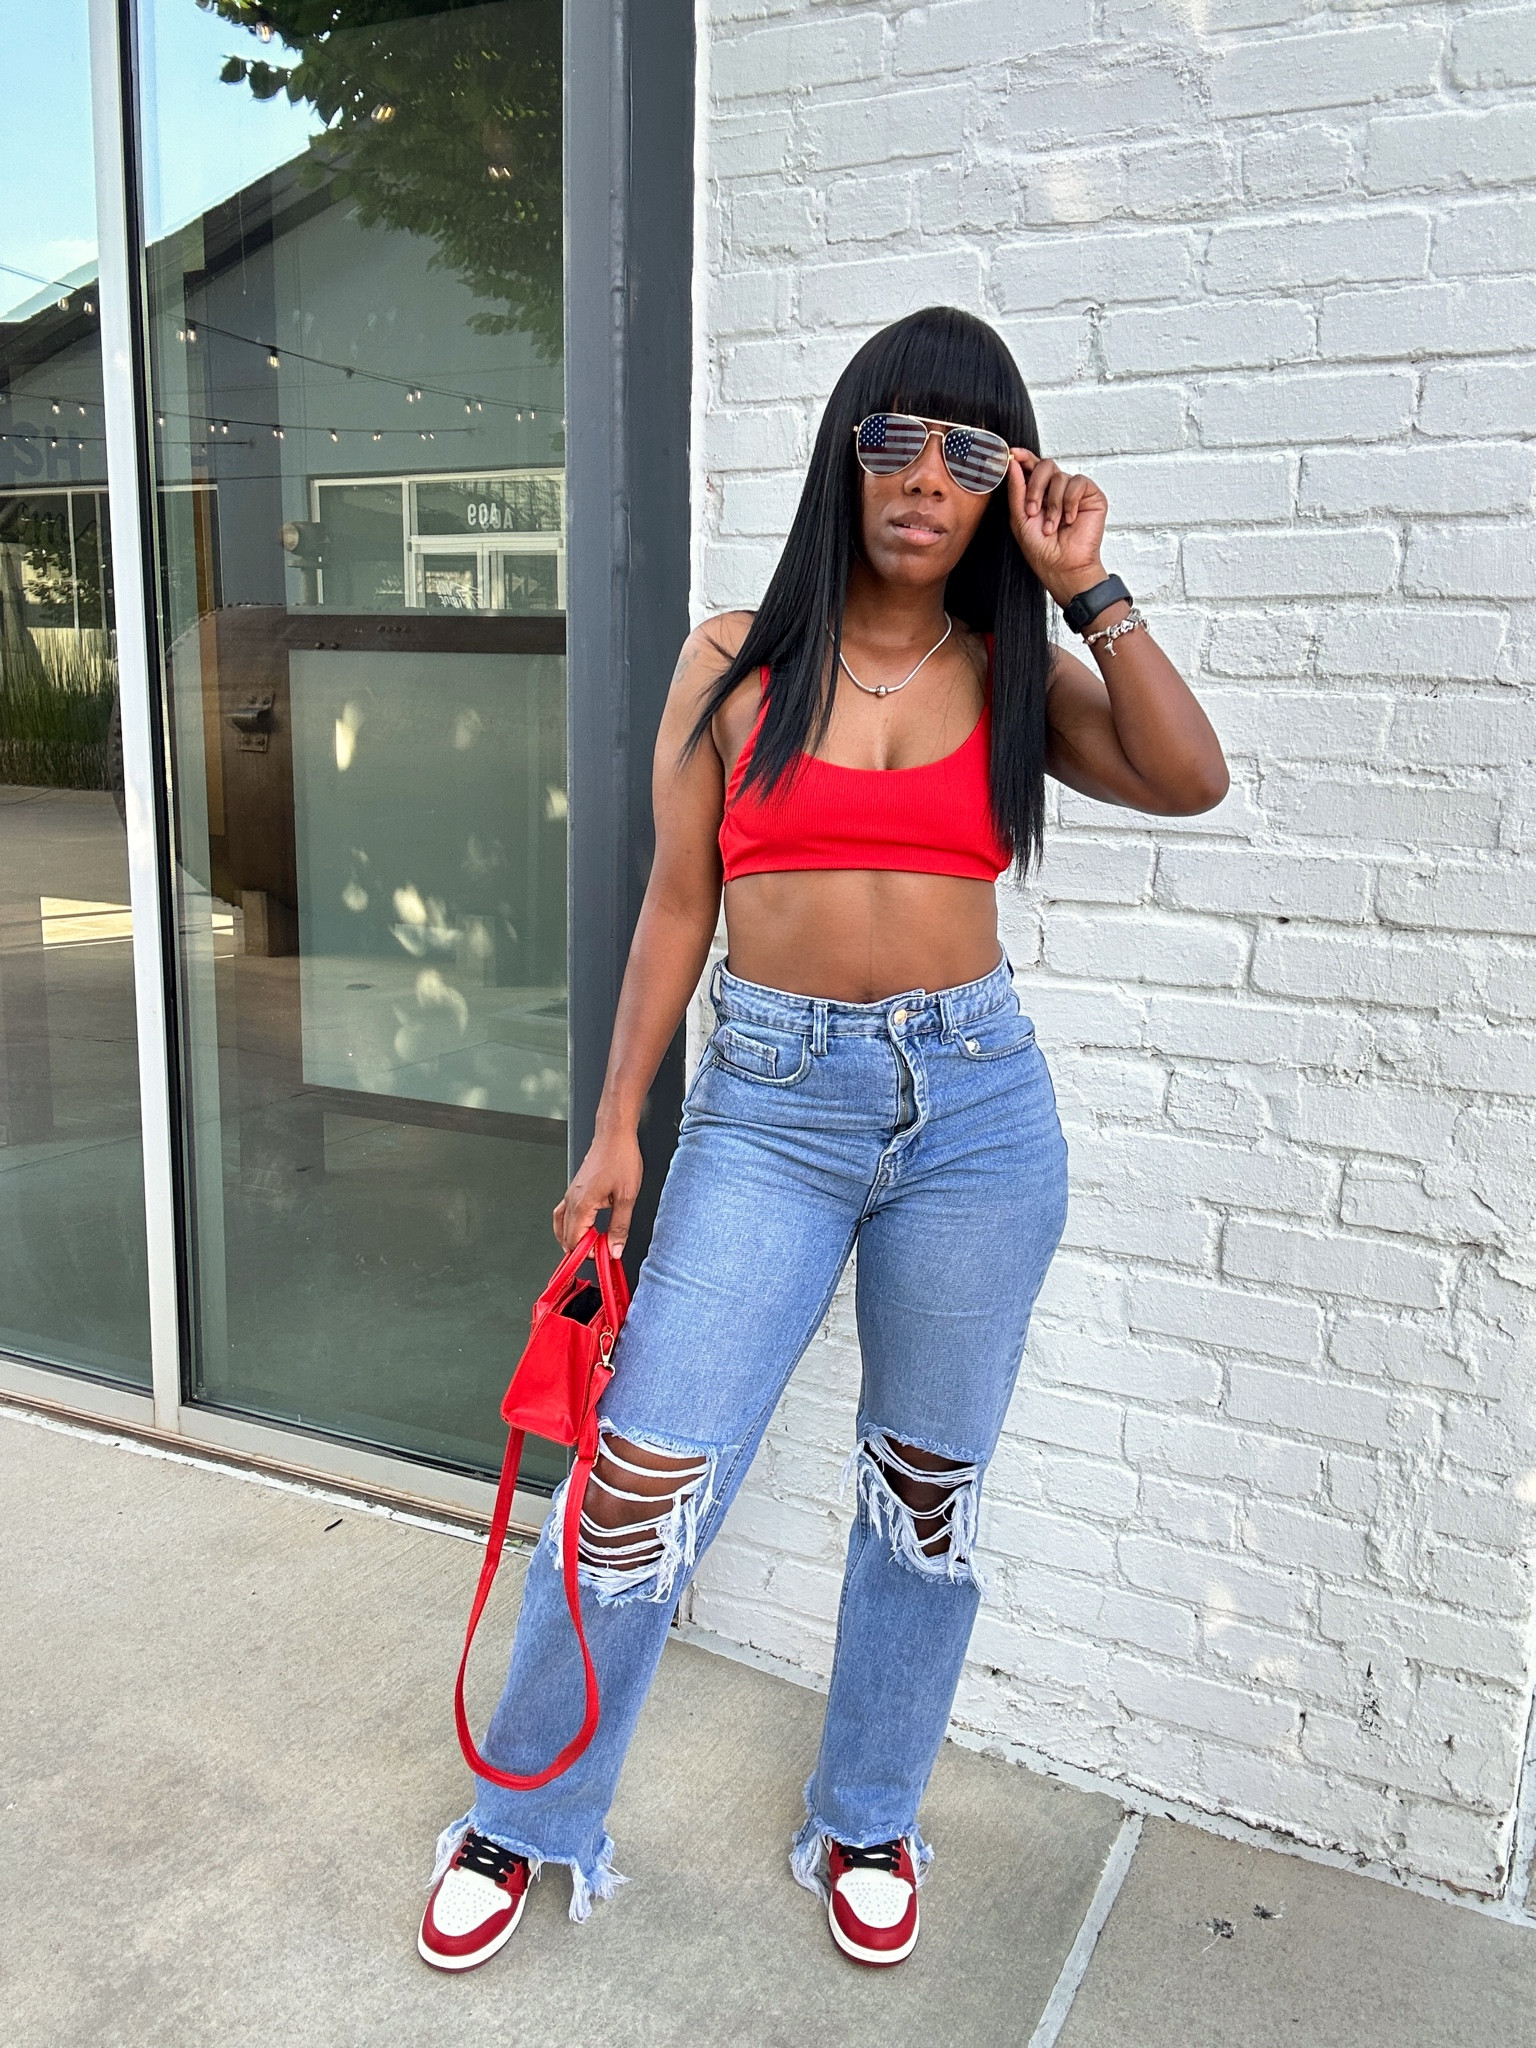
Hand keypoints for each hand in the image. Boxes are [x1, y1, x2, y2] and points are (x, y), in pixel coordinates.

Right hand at [554, 1126, 643, 1255]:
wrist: (614, 1135)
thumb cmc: (620, 1158)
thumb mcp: (626, 1196)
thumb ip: (620, 1226)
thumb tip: (614, 1249)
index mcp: (582, 1204)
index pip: (575, 1241)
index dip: (588, 1254)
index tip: (604, 1256)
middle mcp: (572, 1200)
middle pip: (565, 1237)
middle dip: (581, 1250)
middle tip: (601, 1252)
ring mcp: (571, 1194)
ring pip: (561, 1225)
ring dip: (573, 1239)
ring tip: (590, 1246)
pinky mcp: (575, 1189)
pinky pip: (563, 1213)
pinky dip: (570, 1226)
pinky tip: (583, 1228)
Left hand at [1006, 450, 1109, 606]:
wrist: (1063, 567)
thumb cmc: (1042, 549)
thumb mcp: (1020, 518)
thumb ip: (1016, 489)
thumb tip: (1013, 462)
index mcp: (1038, 492)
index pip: (1031, 466)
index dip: (1024, 457)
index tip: (1013, 454)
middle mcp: (1056, 489)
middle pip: (1045, 465)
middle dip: (1035, 486)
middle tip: (1032, 510)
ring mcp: (1073, 492)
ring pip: (1060, 476)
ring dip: (1053, 504)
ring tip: (1052, 526)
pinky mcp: (1091, 496)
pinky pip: (1078, 483)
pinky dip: (1070, 502)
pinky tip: (1070, 519)